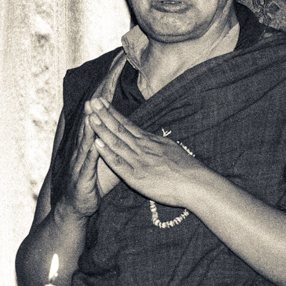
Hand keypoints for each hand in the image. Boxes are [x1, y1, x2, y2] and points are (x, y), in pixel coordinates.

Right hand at [60, 101, 119, 220]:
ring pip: (85, 146)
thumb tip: (126, 139)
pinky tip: (94, 144)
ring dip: (88, 131)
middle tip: (93, 99)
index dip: (98, 115)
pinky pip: (87, 166)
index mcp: (88, 151)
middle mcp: (82, 156)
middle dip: (91, 116)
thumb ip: (112, 151)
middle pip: (88, 133)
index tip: (102, 98)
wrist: (76, 207)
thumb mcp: (104, 166)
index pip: (94, 129)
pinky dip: (90, 154)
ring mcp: (80, 167)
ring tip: (90, 116)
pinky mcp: (82, 180)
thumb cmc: (91, 185)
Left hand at [87, 98, 204, 206]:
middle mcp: (142, 148)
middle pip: (119, 128)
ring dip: (102, 129)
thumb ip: (156, 143)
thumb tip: (150, 137)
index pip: (127, 124)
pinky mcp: (137, 177)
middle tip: (91, 101)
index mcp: (149, 142)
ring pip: (116, 142)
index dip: (113, 113)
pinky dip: (107, 153)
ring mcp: (138, 161)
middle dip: (104, 115)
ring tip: (89, 117)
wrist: (196, 184)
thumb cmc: (187, 169)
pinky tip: (96, 144)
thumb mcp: (170, 148)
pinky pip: (119, 163)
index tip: (101, 102)